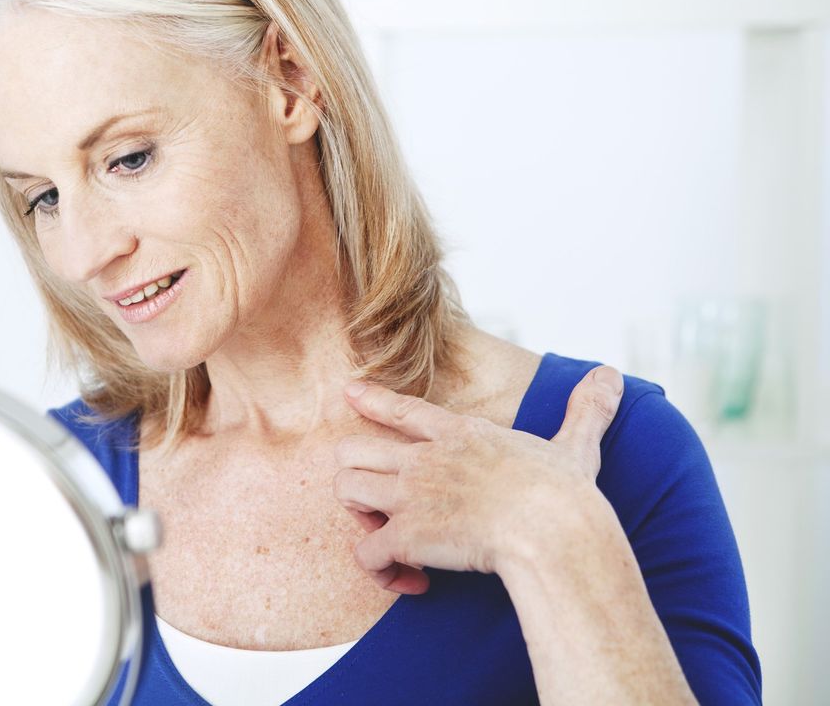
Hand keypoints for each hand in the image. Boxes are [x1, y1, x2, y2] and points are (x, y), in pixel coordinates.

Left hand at [333, 365, 624, 593]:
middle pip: (351, 449)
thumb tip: (612, 374)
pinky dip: (380, 571)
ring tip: (390, 540)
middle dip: (357, 475)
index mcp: (459, 434)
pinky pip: (365, 554)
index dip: (372, 400)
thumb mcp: (574, 444)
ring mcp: (410, 495)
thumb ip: (587, 411)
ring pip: (345, 491)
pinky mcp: (406, 537)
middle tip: (382, 505)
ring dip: (360, 520)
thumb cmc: (565, 493)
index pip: (403, 409)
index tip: (349, 392)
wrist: (552, 530)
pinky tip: (412, 582)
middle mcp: (424, 459)